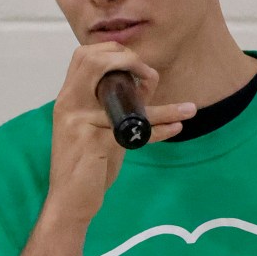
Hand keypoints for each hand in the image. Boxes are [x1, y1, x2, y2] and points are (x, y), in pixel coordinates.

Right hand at [44, 43, 196, 228]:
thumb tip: (146, 85)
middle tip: (150, 80)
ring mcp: (79, 121)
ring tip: (188, 108)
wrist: (69, 202)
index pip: (85, 55)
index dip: (115, 52)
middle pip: (95, 60)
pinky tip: (177, 126)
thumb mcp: (94, 129)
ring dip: (160, 100)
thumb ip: (114, 106)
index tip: (138, 69)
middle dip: (131, 61)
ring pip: (124, 96)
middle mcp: (69, 104)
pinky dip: (161, 126)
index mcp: (68, 98)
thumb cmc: (86, 166)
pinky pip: (136, 128)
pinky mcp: (94, 142)